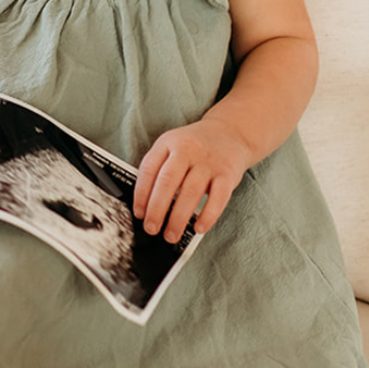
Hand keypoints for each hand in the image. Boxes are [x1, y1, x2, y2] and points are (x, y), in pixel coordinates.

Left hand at [133, 118, 251, 242]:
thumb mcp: (172, 146)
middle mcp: (188, 150)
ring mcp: (208, 162)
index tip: (139, 213)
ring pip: (190, 191)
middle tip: (151, 228)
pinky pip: (218, 198)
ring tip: (170, 235)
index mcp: (169, 143)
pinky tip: (198, 228)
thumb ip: (159, 168)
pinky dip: (207, 216)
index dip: (141, 193)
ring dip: (178, 218)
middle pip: (168, 181)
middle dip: (157, 209)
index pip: (149, 168)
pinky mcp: (227, 174)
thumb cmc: (195, 146)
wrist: (229, 132)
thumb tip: (145, 205)